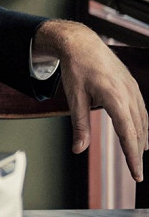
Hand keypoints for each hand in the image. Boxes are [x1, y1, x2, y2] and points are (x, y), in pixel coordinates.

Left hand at [34, 20, 148, 181]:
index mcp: (114, 97)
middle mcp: (128, 93)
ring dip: (142, 139)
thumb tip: (78, 149)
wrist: (81, 43)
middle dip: (137, 152)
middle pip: (138, 129)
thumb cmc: (76, 68)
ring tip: (139, 156)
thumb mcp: (74, 98)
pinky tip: (141, 133)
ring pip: (143, 120)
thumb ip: (79, 126)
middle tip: (136, 172)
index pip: (128, 133)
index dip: (132, 156)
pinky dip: (142, 124)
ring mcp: (132, 88)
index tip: (136, 173)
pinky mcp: (132, 85)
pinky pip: (142, 109)